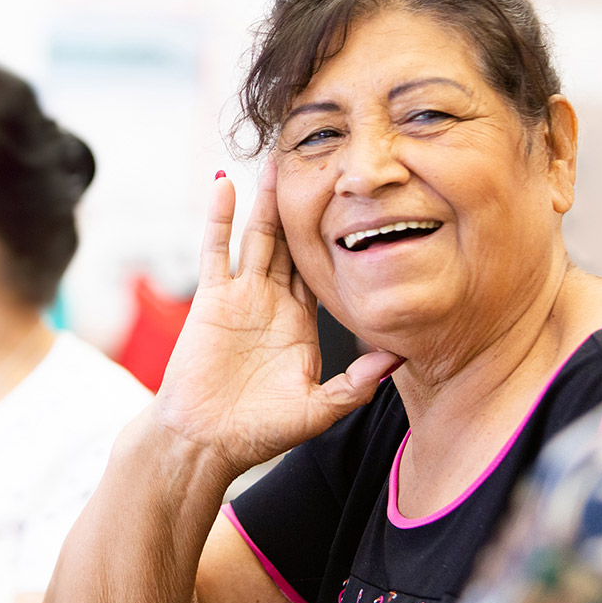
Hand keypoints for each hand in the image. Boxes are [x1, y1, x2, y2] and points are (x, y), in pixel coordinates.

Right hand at [154, 160, 401, 477]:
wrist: (204, 443)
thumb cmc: (257, 433)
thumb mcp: (318, 409)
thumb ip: (356, 383)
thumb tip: (398, 356)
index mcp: (303, 325)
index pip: (326, 271)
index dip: (341, 238)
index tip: (359, 203)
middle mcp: (274, 303)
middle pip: (293, 243)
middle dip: (304, 205)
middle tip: (319, 162)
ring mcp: (242, 296)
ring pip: (258, 237)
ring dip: (266, 200)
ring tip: (276, 159)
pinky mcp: (211, 298)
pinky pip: (216, 250)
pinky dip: (219, 217)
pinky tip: (224, 185)